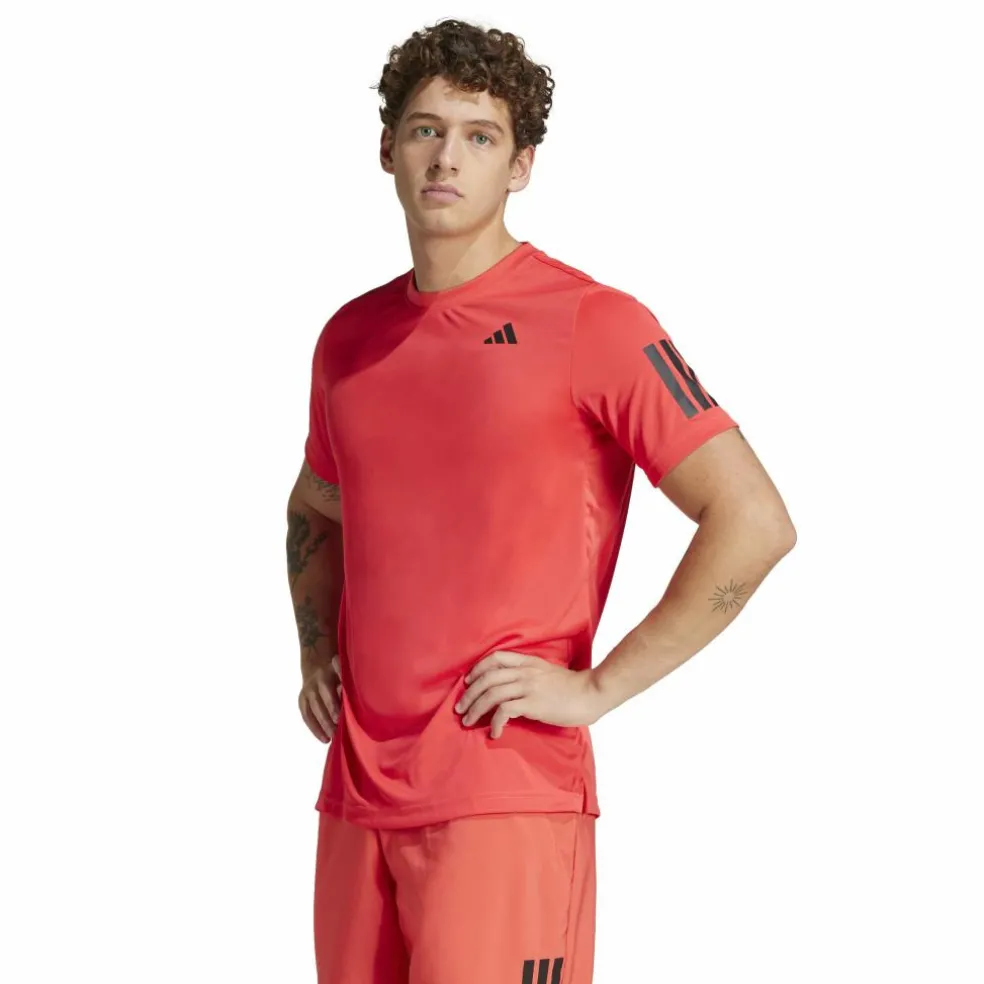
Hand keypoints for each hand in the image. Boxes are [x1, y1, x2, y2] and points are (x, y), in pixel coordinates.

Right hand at [299, 654, 342, 743]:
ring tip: (331, 738)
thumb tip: (363, 698)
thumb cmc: (339, 669)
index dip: (335, 704)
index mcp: (330, 671)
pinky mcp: (302, 698)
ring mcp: (308, 690)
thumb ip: (350, 681)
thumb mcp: (346, 668)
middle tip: (337, 732)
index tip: (340, 718)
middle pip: (322, 702)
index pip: (332, 689)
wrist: (316, 660)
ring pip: (312, 710)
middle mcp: (317, 681)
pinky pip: (306, 714)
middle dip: (329, 718)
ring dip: (322, 725)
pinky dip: (314, 728)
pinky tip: (323, 738)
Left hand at [455, 649, 602, 738]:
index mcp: (528, 662)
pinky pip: (504, 711)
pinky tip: (494, 732)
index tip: (468, 682)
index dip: (477, 669)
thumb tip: (510, 689)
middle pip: (487, 678)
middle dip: (469, 694)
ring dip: (475, 709)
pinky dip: (494, 722)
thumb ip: (529, 676)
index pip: (495, 658)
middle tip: (459, 709)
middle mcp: (525, 672)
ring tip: (468, 722)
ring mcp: (528, 687)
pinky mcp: (533, 704)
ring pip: (491, 694)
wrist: (592, 693)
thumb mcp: (547, 673)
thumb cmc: (572, 687)